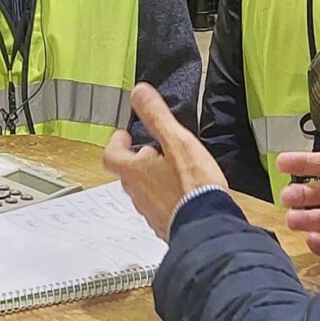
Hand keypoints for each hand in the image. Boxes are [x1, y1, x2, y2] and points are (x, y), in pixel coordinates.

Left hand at [104, 83, 227, 241]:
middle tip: (148, 150)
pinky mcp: (166, 226)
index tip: (123, 136)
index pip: (111, 155)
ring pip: (143, 192)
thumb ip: (157, 117)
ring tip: (168, 170)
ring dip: (150, 180)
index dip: (115, 144)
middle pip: (127, 174)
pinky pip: (158, 209)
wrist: (208, 227)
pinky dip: (164, 198)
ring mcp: (151, 213)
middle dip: (136, 160)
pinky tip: (181, 195)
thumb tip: (139, 93)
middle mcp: (138, 194)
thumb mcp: (177, 142)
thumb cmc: (192, 187)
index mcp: (135, 172)